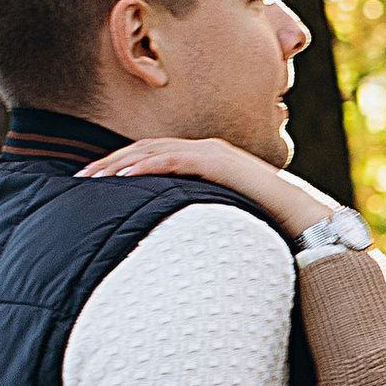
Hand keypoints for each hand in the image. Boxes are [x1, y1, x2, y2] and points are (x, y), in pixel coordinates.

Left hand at [79, 136, 333, 239]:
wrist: (305, 219)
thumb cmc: (265, 222)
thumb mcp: (219, 217)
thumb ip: (194, 215)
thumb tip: (167, 237)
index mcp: (203, 159)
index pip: (151, 155)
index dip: (118, 165)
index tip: (90, 181)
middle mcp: (206, 149)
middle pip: (145, 148)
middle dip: (109, 162)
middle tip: (79, 178)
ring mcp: (214, 152)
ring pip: (155, 150)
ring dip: (121, 163)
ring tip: (94, 178)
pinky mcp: (221, 163)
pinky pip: (177, 160)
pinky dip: (149, 165)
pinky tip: (126, 177)